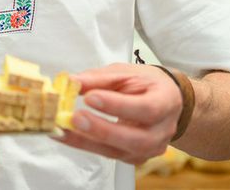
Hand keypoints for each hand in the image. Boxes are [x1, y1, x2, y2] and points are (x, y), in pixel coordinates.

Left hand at [57, 63, 181, 164]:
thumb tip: (73, 81)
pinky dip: (85, 145)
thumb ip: (99, 78)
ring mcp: (150, 148)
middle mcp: (162, 130)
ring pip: (119, 151)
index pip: (146, 108)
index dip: (117, 105)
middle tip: (75, 117)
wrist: (164, 100)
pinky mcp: (134, 157)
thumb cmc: (146, 84)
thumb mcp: (126, 72)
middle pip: (135, 138)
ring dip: (87, 141)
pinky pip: (108, 154)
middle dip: (102, 130)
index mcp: (165, 102)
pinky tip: (67, 135)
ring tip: (63, 129)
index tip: (90, 97)